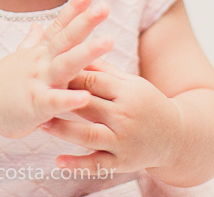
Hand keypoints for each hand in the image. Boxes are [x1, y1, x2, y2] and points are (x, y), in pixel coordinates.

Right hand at [0, 0, 112, 139]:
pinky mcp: (35, 106)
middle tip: (104, 7)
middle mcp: (40, 63)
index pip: (58, 27)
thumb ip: (31, 43)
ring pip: (65, 65)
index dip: (73, 10)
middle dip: (85, 22)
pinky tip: (86, 97)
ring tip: (108, 41)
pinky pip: (54, 102)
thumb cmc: (0, 84)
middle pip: (66, 39)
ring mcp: (38, 82)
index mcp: (39, 53)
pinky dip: (69, 99)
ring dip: (86, 52)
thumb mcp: (18, 59)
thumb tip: (37, 26)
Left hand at [41, 58, 182, 174]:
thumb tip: (76, 48)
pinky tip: (58, 162)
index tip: (48, 70)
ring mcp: (123, 142)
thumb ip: (103, 69)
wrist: (177, 136)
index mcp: (128, 93)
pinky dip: (77, 164)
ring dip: (63, 130)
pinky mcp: (121, 162)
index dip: (70, 75)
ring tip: (41, 123)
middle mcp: (126, 117)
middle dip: (62, 100)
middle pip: (88, 106)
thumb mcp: (131, 83)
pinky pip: (96, 164)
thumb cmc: (147, 103)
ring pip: (88, 135)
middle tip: (36, 95)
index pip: (95, 81)